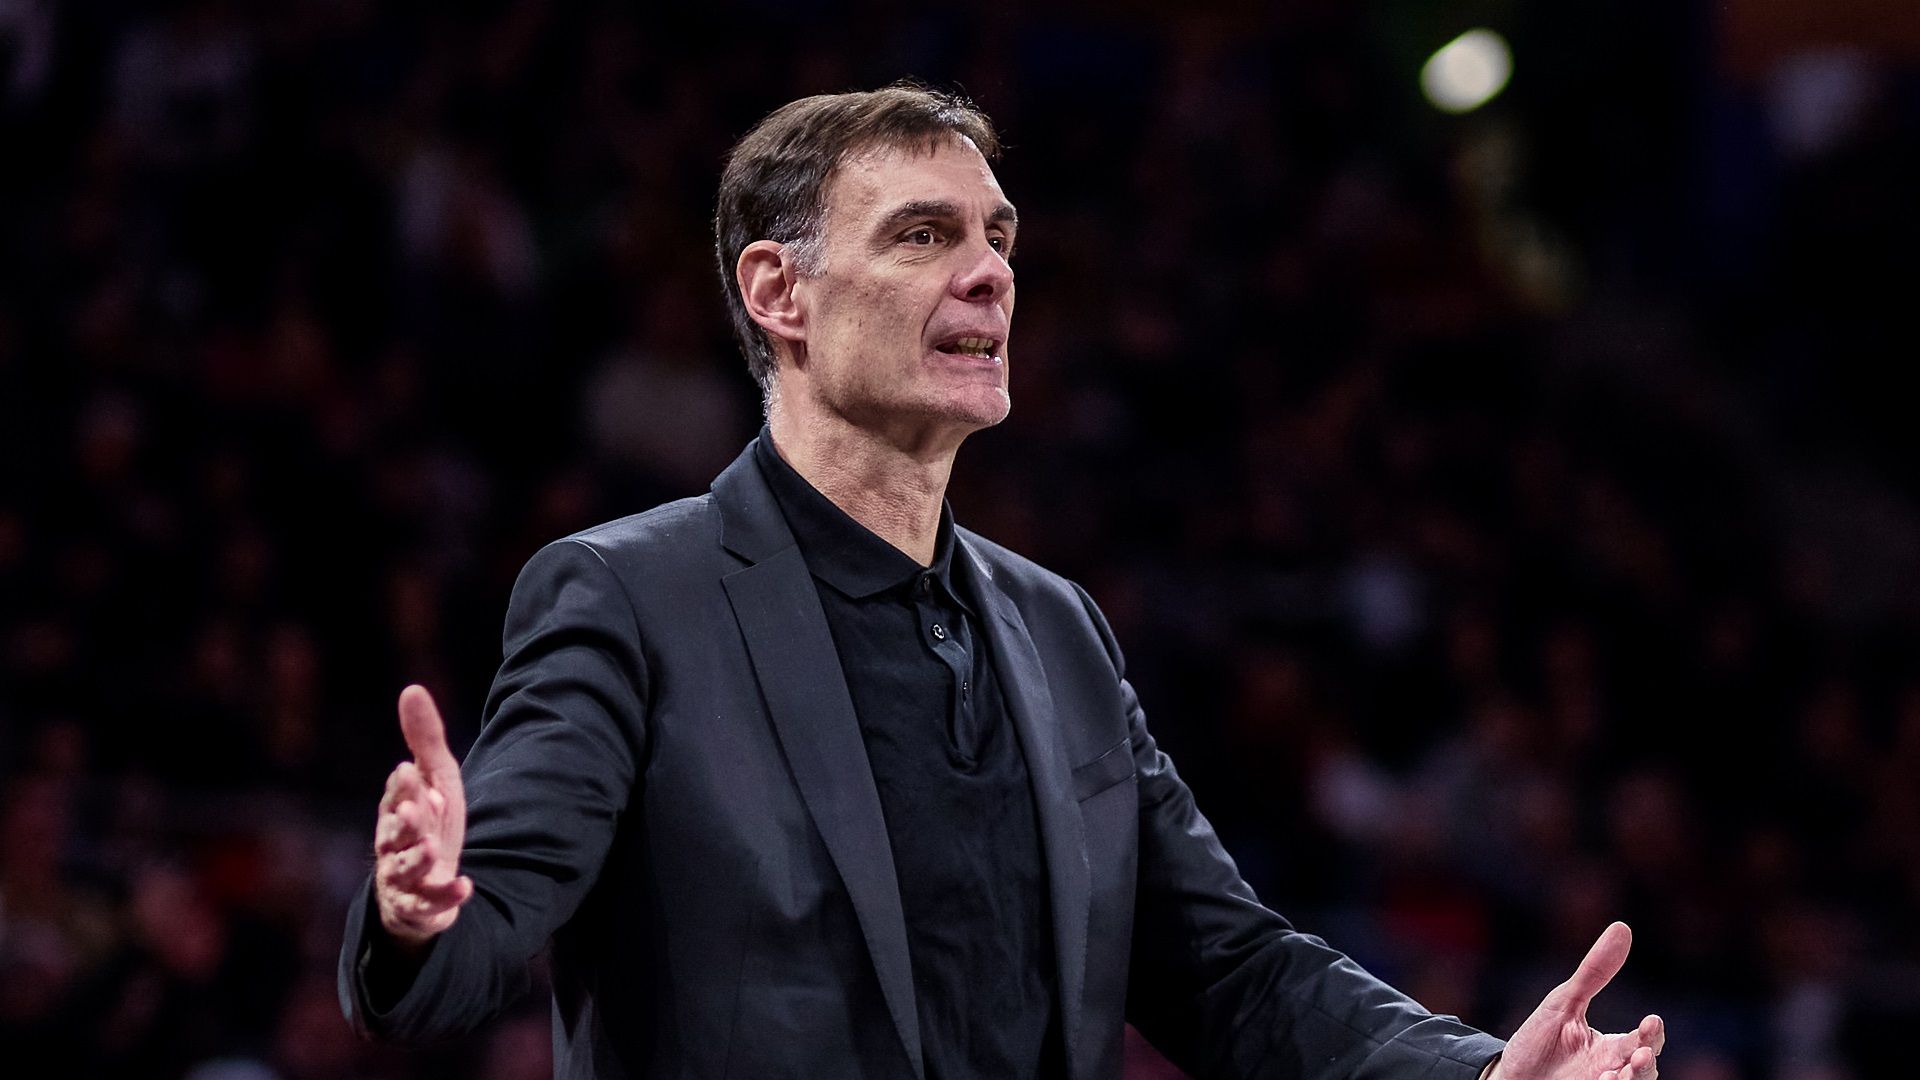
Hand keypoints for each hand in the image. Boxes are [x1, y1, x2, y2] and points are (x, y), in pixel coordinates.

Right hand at [373, 684, 473, 947]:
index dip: (402, 787)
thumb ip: (425, 739)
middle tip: (415, 809)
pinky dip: (446, 896)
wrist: (427, 883)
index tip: (409, 771)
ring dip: (415, 858)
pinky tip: (465, 886)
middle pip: (394, 833)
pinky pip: (430, 904)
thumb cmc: (428, 822)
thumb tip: (412, 688)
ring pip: (404, 869)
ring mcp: (404, 878)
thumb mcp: (435, 779)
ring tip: (429, 847)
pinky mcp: (420, 905)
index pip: (395, 796)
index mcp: (395, 812)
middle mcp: (393, 845)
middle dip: (404, 821)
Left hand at [1489, 923, 1664, 1079]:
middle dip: (1646, 1063)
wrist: (1508, 1075)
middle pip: (1645, 1070)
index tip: (1652, 1021)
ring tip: (1622, 1074)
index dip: (1651, 1033)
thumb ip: (1594, 973)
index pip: (1642, 1040)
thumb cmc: (1537, 1041)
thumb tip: (1623, 928)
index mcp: (1611, 1047)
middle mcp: (1611, 1070)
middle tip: (1640, 1054)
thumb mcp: (1563, 1003)